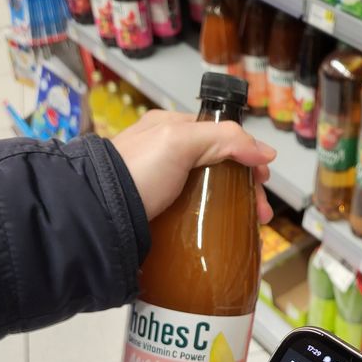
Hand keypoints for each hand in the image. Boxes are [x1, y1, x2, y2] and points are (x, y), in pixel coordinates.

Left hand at [112, 110, 275, 222]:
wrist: (96, 212)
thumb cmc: (134, 172)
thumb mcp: (180, 142)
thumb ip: (224, 139)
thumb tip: (265, 152)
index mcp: (171, 128)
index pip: (221, 136)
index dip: (247, 156)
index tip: (262, 180)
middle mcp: (167, 153)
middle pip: (219, 167)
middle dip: (245, 188)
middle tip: (260, 213)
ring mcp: (162, 184)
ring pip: (209, 192)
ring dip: (233, 207)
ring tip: (247, 227)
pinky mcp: (158, 212)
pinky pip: (193, 213)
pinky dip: (212, 221)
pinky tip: (220, 233)